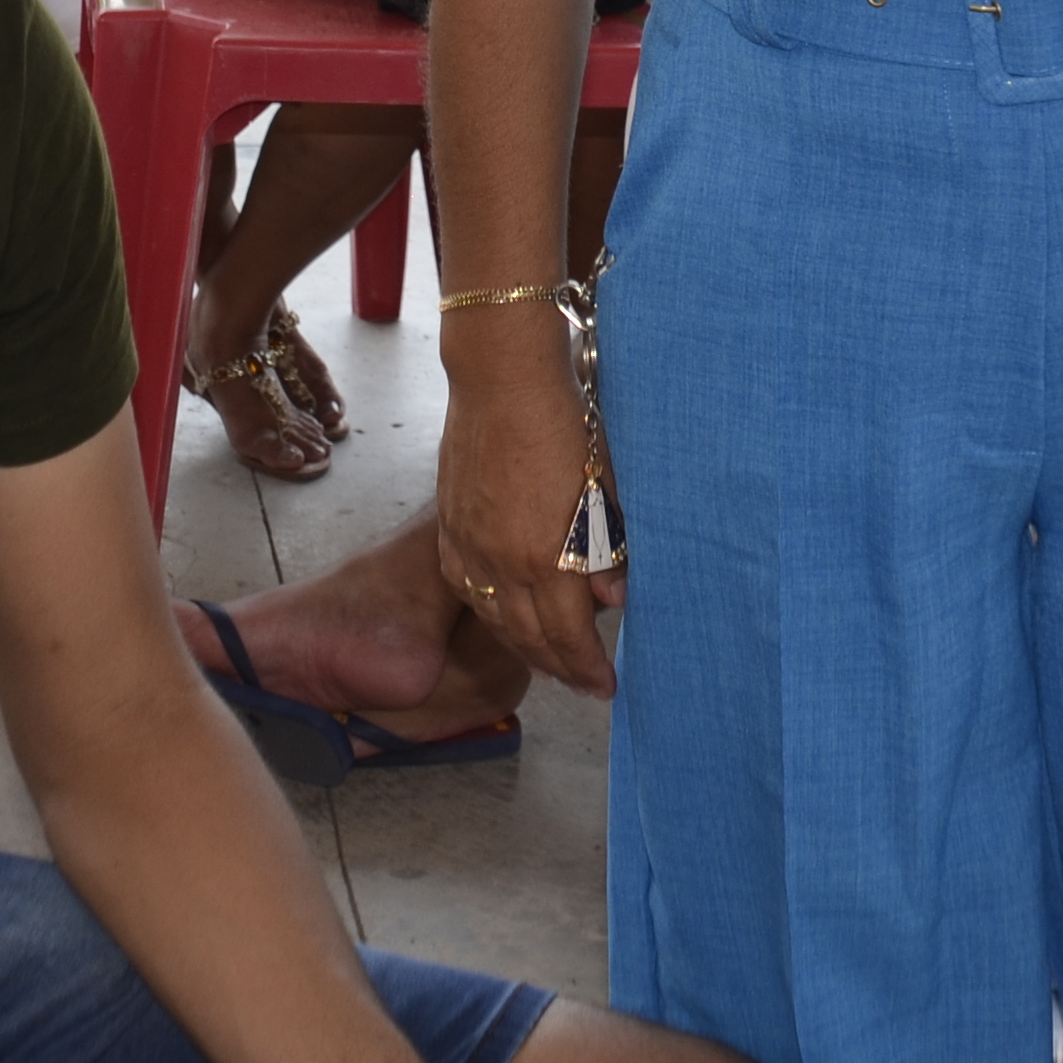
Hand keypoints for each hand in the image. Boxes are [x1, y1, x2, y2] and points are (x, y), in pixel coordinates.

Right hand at [431, 327, 620, 701]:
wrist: (501, 377)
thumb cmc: (562, 422)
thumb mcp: (602, 485)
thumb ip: (607, 548)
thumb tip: (612, 598)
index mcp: (546, 555)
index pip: (569, 634)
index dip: (588, 666)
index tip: (606, 684)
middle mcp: (502, 561)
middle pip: (530, 638)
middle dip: (561, 668)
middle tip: (583, 684)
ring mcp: (469, 545)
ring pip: (496, 619)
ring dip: (524, 648)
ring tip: (548, 662)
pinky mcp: (450, 526)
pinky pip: (467, 588)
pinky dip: (489, 613)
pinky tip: (504, 617)